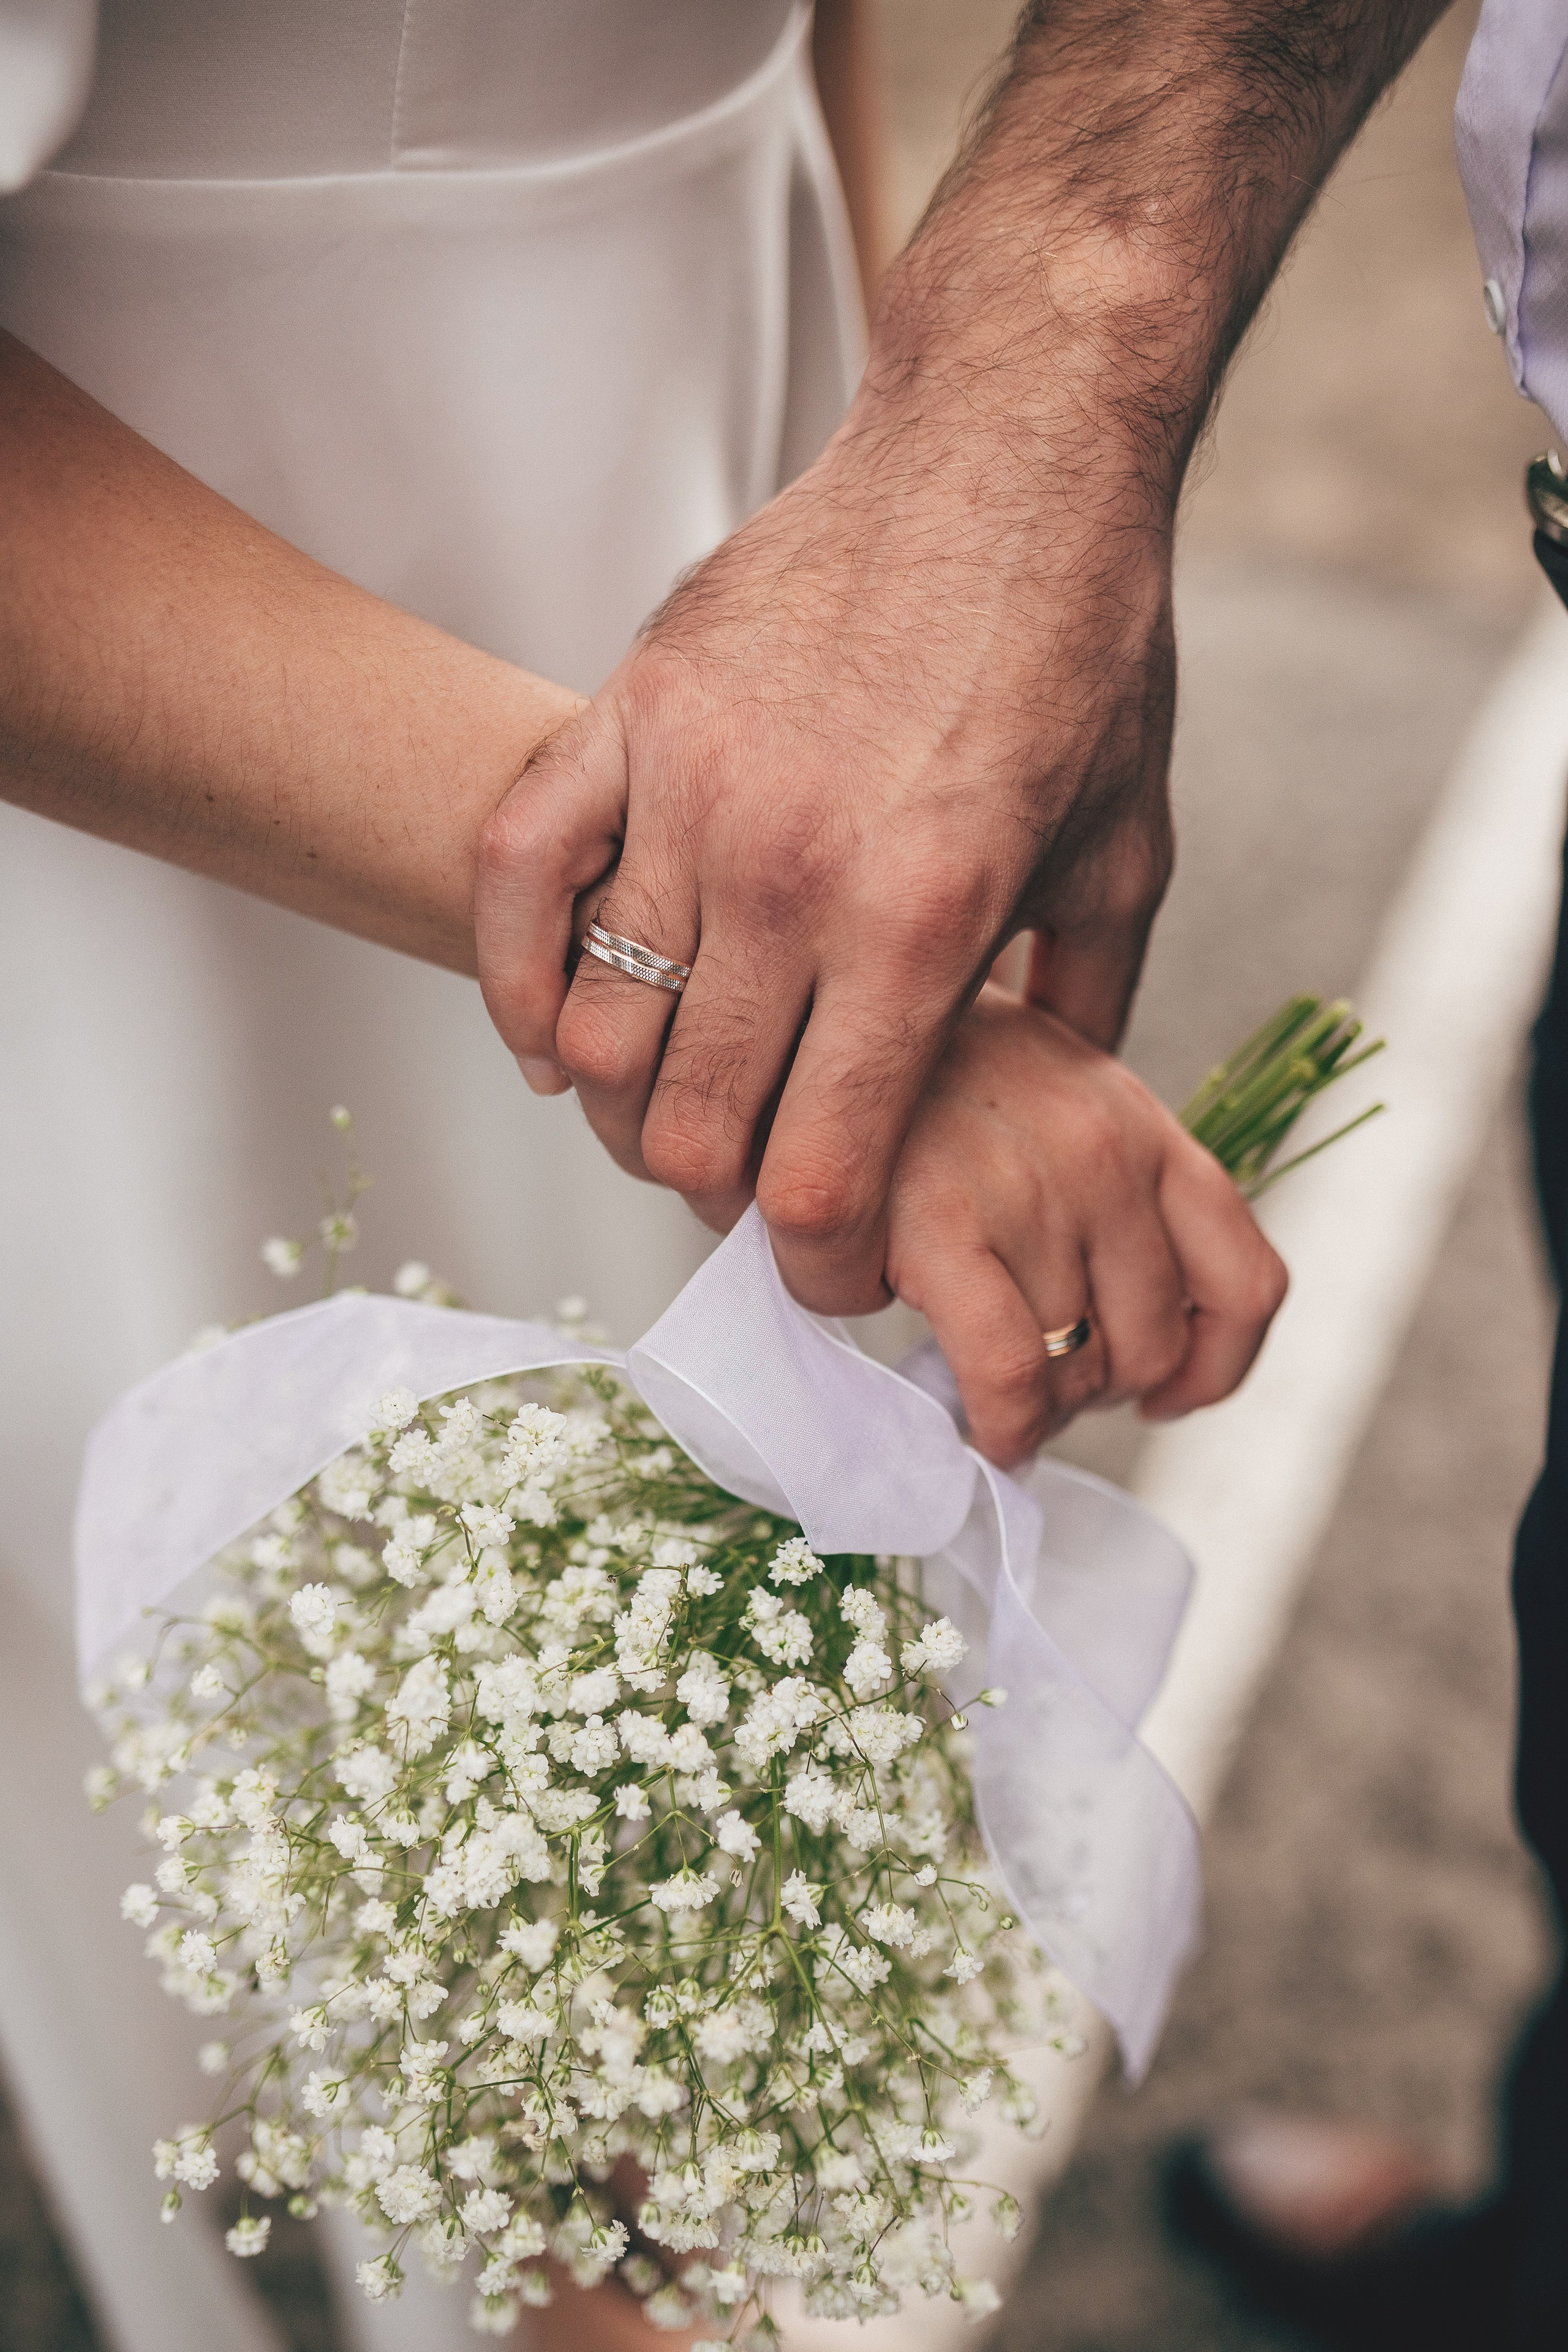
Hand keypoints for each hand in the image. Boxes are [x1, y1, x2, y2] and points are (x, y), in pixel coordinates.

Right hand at [475, 0, 1440, 1321]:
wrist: (1010, 445)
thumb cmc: (1080, 644)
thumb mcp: (1127, 849)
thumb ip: (1083, 1009)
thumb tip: (1050, 1120)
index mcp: (924, 920)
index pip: (821, 1172)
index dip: (821, 1264)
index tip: (829, 1273)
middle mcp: (789, 869)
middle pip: (692, 1125)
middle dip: (721, 1194)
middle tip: (757, 1183)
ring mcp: (689, 785)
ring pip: (600, 1026)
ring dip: (628, 1104)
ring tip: (673, 1110)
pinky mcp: (627, 709)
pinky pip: (517, 878)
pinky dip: (517, 981)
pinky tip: (550, 1039)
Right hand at [883, 986, 1286, 1466]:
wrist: (800, 1028)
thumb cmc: (908, 1082)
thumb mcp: (1038, 1100)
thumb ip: (1096, 1187)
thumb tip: (1118, 1329)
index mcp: (1139, 1124)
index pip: (1243, 1283)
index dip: (1214, 1367)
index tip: (1165, 1397)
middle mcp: (1104, 1152)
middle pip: (1152, 1348)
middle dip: (1092, 1388)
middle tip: (1026, 1376)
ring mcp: (1028, 1187)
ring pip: (1077, 1372)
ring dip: (1033, 1406)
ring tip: (973, 1375)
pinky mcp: (937, 1222)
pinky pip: (1009, 1375)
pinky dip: (1002, 1427)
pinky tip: (976, 1429)